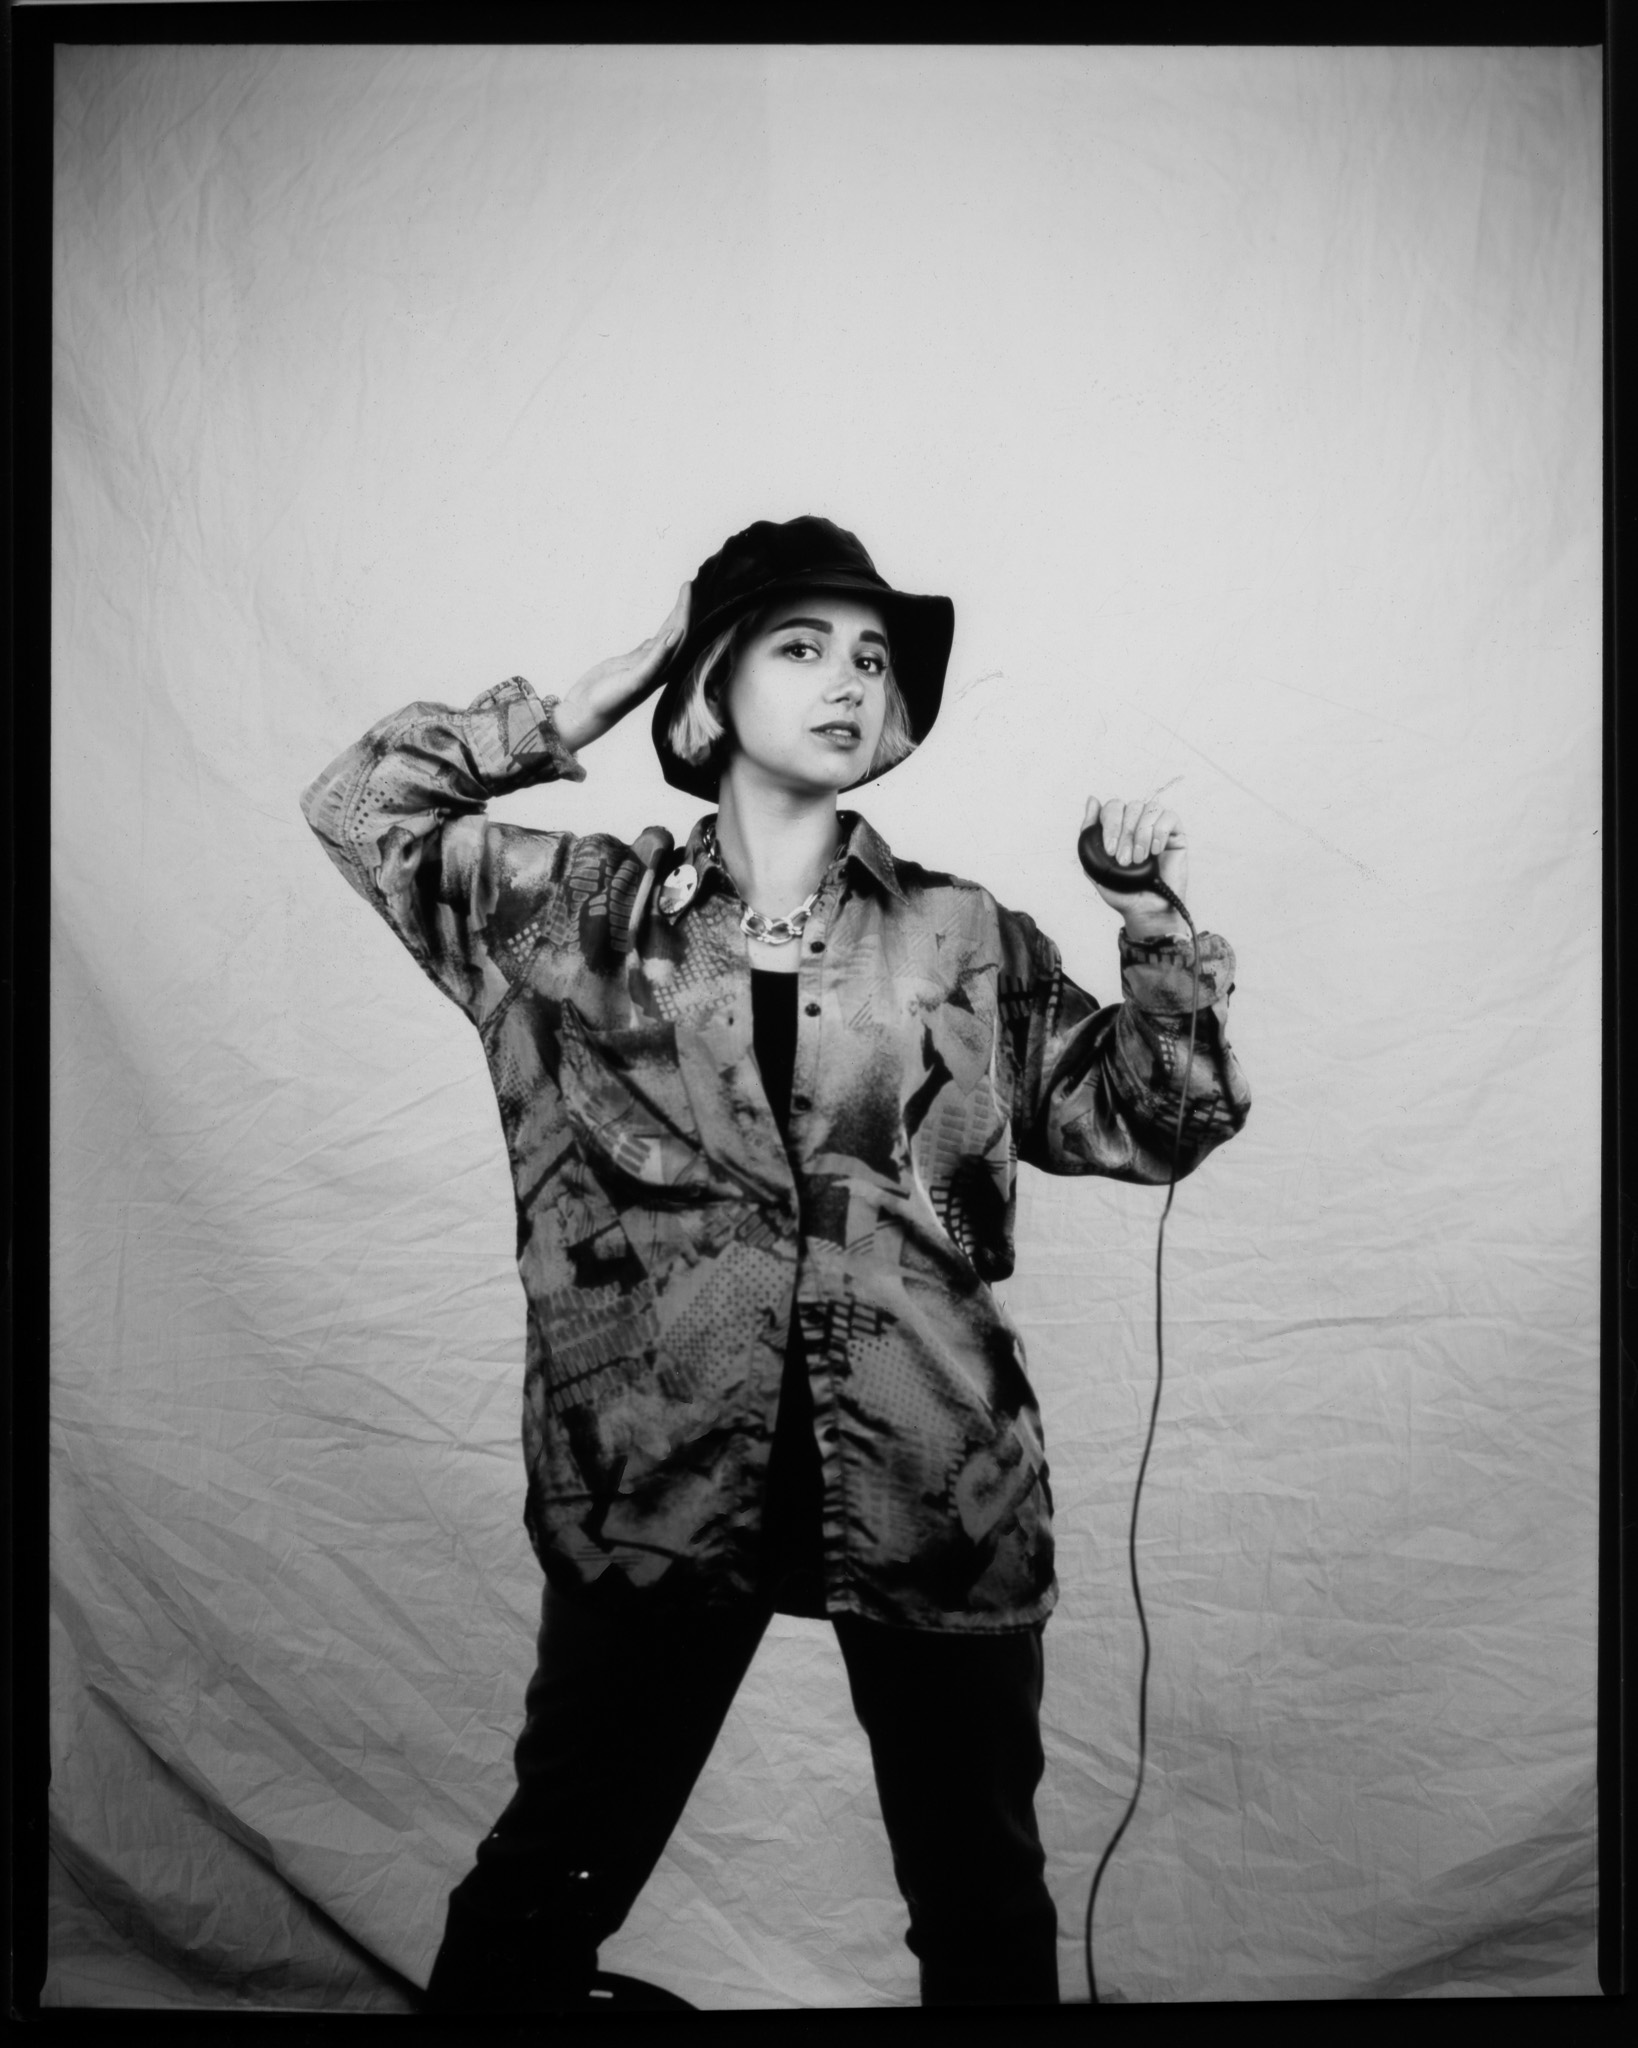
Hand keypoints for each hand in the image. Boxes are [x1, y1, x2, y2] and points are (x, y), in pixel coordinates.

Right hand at [553, 582, 691, 754]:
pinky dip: (656, 638)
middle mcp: (656, 668)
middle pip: (676, 634)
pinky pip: (648, 649)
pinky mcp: (628, 666)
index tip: (688, 589)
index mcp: (661, 671)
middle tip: (687, 585)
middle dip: (683, 610)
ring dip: (672, 620)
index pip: (680, 635)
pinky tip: (660, 633)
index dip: (685, 611)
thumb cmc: (607, 702)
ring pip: (663, 639)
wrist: (584, 714)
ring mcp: (642, 666)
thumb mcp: (633, 680)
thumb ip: (654, 660)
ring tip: (680, 601)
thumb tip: (675, 636)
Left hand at [1082, 794, 1189, 937]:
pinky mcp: (1176, 834)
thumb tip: (1092, 799)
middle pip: (1129, 806)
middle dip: (1124, 834)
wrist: (1146, 911)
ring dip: (1141, 835)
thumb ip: (1088, 835)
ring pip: (1148, 808)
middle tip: (1124, 861)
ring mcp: (1157, 827)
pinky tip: (1156, 852)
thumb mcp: (1095, 865)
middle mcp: (1137, 823)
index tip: (1109, 850)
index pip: (1112, 806)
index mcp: (1118, 827)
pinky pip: (1169, 816)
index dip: (1110, 824)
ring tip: (1139, 860)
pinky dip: (1159, 833)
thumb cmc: (1123, 892)